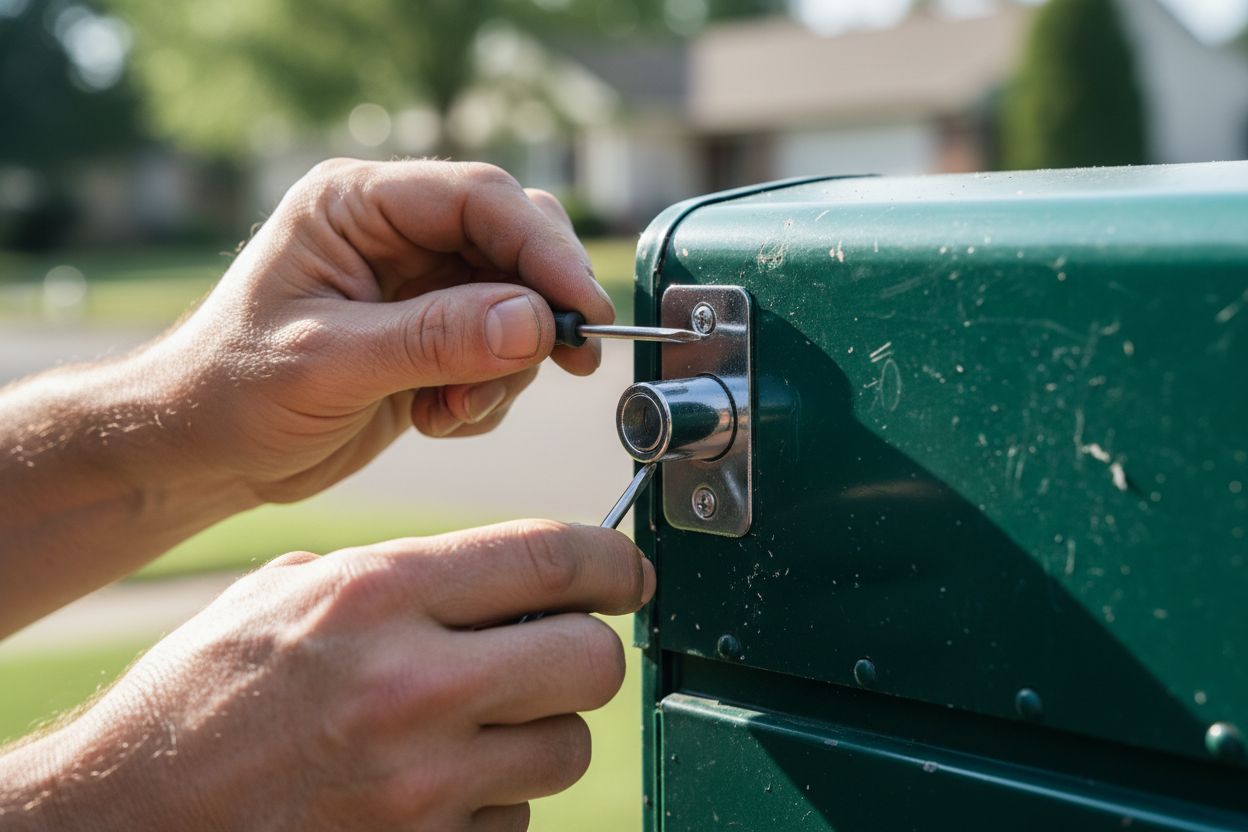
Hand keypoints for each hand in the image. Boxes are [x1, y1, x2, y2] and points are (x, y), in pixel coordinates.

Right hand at [4, 521, 653, 830]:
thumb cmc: (202, 697)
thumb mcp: (286, 594)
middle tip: (552, 654)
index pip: (550, 560)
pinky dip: (490, 804)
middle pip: (590, 660)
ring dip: (535, 734)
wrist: (125, 822)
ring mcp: (419, 789)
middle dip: (585, 652)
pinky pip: (514, 822)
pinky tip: (428, 790)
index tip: (628, 574)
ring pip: (563, 748)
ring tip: (467, 728)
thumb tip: (503, 578)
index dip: (613, 562)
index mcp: (375, 596)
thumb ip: (398, 575)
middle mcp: (408, 688)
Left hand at [142, 159, 613, 502]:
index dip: (544, 250)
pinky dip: (490, 392)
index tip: (585, 312)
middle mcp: (394, 232)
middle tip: (563, 363)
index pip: (480, 198)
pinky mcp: (431, 335)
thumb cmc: (233, 393)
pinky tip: (437, 420)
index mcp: (357, 205)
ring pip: (518, 300)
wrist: (202, 452)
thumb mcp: (330, 365)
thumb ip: (434, 340)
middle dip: (538, 307)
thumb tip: (535, 322)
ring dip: (507, 366)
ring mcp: (417, 285)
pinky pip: (502, 349)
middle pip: (514, 240)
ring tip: (450, 413)